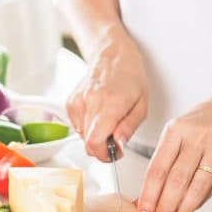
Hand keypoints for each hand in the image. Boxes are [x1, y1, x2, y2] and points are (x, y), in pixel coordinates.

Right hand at [66, 35, 147, 161]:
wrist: (112, 56)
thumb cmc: (130, 78)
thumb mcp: (141, 106)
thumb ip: (129, 129)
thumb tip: (118, 146)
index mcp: (110, 104)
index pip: (95, 142)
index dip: (104, 155)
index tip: (114, 153)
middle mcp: (90, 102)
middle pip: (87, 143)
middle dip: (102, 147)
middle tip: (114, 138)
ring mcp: (77, 102)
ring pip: (81, 136)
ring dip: (95, 135)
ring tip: (108, 120)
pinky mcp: (70, 103)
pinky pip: (77, 126)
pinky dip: (88, 126)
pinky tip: (98, 114)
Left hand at [135, 97, 211, 211]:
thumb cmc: (200, 123)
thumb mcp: (177, 132)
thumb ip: (164, 162)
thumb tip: (148, 196)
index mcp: (175, 130)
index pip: (157, 170)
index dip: (148, 196)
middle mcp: (196, 138)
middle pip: (176, 181)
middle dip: (165, 207)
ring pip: (196, 188)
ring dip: (183, 209)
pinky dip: (199, 201)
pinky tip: (190, 207)